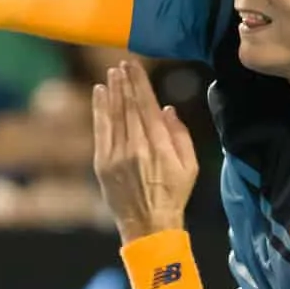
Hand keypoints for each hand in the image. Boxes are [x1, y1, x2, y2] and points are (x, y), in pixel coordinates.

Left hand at [92, 61, 196, 241]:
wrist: (149, 224)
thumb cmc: (173, 195)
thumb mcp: (190, 166)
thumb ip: (180, 135)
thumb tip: (166, 109)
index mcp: (159, 146)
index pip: (147, 106)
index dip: (139, 83)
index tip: (134, 66)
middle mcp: (136, 148)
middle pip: (128, 107)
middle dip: (125, 83)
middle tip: (121, 64)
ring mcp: (117, 156)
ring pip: (113, 116)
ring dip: (112, 92)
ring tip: (112, 74)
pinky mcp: (103, 164)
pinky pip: (100, 130)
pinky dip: (99, 110)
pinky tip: (100, 94)